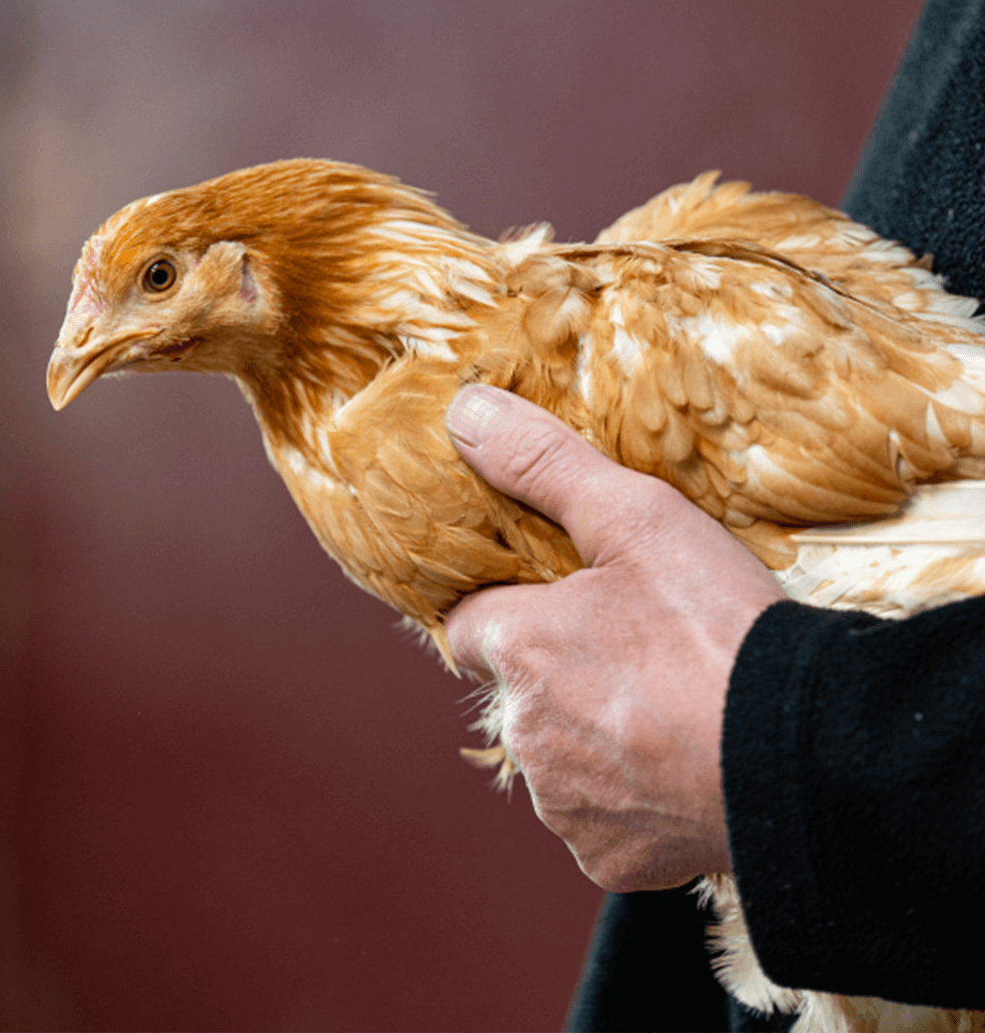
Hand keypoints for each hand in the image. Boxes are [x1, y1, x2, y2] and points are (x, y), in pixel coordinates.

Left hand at [443, 385, 784, 891]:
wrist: (803, 754)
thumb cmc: (719, 630)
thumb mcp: (637, 517)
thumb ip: (544, 463)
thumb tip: (465, 413)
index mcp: (520, 647)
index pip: (466, 625)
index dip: (506, 609)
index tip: (552, 603)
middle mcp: (525, 730)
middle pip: (517, 691)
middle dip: (557, 671)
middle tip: (635, 651)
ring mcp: (563, 799)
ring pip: (557, 754)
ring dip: (592, 733)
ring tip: (664, 705)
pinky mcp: (606, 854)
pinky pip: (597, 816)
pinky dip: (625, 795)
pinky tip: (676, 765)